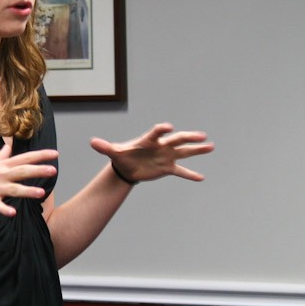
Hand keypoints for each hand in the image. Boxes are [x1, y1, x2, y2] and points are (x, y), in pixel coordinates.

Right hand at [0, 144, 58, 216]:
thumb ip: (1, 153)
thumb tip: (9, 144)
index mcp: (2, 165)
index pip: (25, 158)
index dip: (41, 155)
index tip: (56, 154)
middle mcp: (0, 175)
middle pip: (22, 172)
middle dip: (38, 171)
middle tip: (54, 170)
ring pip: (14, 190)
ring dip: (27, 191)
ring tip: (41, 193)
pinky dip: (4, 210)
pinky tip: (13, 213)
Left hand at [90, 123, 213, 182]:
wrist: (126, 165)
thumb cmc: (122, 155)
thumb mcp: (113, 152)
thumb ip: (105, 147)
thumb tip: (92, 142)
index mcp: (149, 140)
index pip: (157, 132)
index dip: (162, 129)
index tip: (169, 127)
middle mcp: (161, 146)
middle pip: (177, 140)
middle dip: (189, 137)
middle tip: (202, 136)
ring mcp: (166, 156)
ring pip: (184, 152)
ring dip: (197, 150)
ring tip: (211, 147)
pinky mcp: (167, 168)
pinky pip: (180, 171)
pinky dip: (190, 175)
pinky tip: (201, 178)